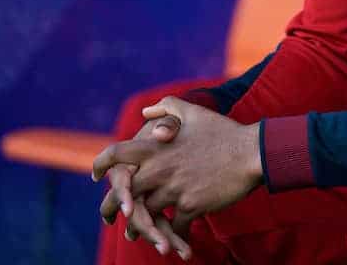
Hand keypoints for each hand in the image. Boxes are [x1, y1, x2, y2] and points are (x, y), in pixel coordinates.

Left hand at [93, 98, 263, 256]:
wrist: (251, 153)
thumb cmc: (223, 131)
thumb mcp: (194, 112)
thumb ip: (167, 108)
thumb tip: (145, 113)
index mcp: (156, 146)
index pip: (116, 154)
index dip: (100, 165)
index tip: (96, 176)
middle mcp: (160, 168)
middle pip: (123, 192)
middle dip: (111, 207)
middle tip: (106, 217)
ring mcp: (174, 189)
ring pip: (145, 214)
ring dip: (138, 226)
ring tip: (134, 234)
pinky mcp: (191, 206)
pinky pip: (173, 226)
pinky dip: (172, 235)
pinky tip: (173, 239)